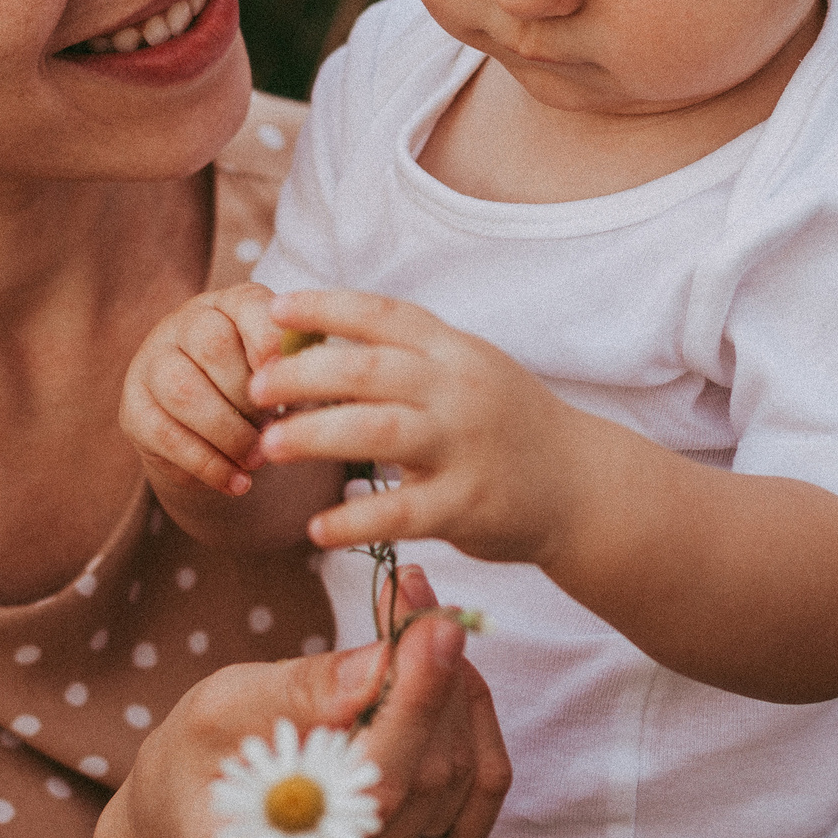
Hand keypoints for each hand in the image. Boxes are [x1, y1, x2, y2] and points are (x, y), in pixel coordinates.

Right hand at [57, 567, 511, 837]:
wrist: (198, 835)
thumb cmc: (198, 767)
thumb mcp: (219, 711)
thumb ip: (303, 691)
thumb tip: (383, 662)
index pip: (373, 783)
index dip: (414, 696)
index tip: (432, 621)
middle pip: (425, 780)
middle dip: (436, 677)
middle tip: (425, 604)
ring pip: (459, 786)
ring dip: (455, 698)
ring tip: (425, 636)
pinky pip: (475, 806)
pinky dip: (472, 735)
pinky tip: (447, 686)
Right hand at [119, 284, 285, 497]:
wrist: (214, 427)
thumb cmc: (259, 387)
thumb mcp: (284, 369)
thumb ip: (297, 366)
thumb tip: (306, 382)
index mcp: (230, 304)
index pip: (248, 304)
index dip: (271, 343)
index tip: (293, 380)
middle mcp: (184, 323)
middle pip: (213, 346)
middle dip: (250, 397)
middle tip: (276, 430)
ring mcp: (151, 363)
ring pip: (185, 392)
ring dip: (229, 434)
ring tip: (257, 459)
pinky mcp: (134, 409)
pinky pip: (167, 437)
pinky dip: (209, 466)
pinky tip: (238, 482)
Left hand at [248, 290, 591, 565]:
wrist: (582, 484)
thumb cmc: (506, 424)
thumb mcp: (466, 371)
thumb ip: (407, 359)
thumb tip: (317, 342)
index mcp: (453, 351)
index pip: (383, 316)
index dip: (325, 307)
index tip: (274, 311)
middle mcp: (459, 389)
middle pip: (368, 370)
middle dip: (302, 375)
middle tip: (255, 388)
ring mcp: (465, 446)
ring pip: (377, 431)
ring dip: (314, 437)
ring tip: (267, 448)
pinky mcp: (467, 505)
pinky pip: (400, 512)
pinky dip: (354, 520)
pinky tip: (318, 529)